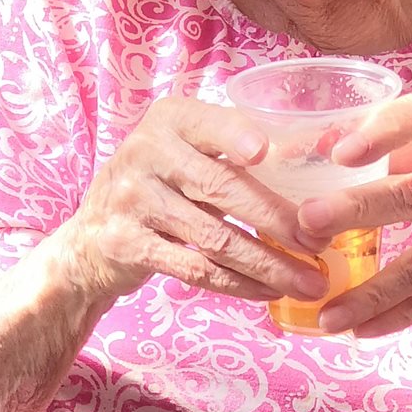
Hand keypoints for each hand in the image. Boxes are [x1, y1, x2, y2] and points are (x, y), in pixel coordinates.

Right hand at [60, 97, 324, 307]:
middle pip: (222, 187)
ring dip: (269, 264)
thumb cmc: (160, 188)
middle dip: (279, 219)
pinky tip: (270, 291)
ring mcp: (133, 201)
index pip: (209, 124)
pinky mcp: (128, 246)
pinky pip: (195, 269)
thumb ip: (236, 153)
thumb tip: (319, 160)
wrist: (90, 240)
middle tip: (321, 242)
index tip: (268, 153)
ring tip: (309, 280)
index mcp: (169, 120)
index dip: (236, 137)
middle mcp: (146, 153)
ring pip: (213, 237)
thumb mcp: (186, 153)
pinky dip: (239, 284)